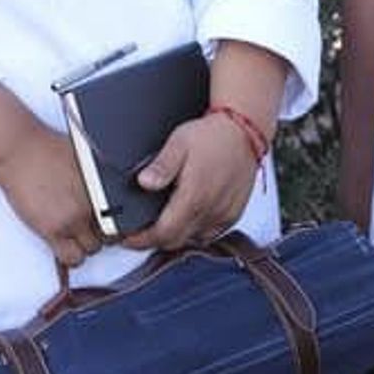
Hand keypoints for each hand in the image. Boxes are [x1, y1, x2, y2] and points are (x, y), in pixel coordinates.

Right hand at [0, 121, 104, 268]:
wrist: (19, 151)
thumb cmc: (46, 147)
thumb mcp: (85, 156)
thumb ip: (99, 177)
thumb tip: (108, 189)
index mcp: (103, 185)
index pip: (125, 216)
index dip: (116, 221)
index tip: (110, 222)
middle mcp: (92, 203)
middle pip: (111, 235)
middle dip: (101, 232)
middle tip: (89, 226)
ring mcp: (73, 218)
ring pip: (92, 249)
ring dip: (85, 244)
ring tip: (74, 233)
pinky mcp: (53, 230)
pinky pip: (72, 258)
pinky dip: (70, 256)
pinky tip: (63, 244)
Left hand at [123, 114, 259, 252]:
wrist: (245, 131)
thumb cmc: (213, 135)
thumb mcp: (179, 142)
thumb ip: (161, 166)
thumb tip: (144, 182)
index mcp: (194, 195)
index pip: (163, 233)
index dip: (142, 240)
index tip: (128, 238)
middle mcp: (210, 210)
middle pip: (175, 241)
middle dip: (154, 240)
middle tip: (140, 231)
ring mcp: (223, 215)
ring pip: (192, 240)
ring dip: (175, 236)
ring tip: (162, 223)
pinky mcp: (233, 214)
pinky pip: (210, 235)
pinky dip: (195, 232)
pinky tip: (187, 218)